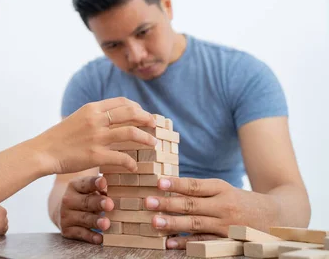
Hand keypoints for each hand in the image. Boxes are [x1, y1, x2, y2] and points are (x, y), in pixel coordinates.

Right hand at [35, 97, 156, 174]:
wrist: (43, 152)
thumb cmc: (59, 137)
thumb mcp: (77, 118)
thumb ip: (94, 116)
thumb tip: (111, 116)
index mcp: (92, 108)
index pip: (121, 102)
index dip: (137, 107)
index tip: (143, 114)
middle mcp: (96, 119)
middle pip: (130, 113)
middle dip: (146, 118)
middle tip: (154, 125)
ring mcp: (97, 137)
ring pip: (131, 133)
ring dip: (146, 138)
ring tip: (153, 143)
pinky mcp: (96, 155)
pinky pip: (121, 158)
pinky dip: (131, 162)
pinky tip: (134, 167)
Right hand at [57, 175, 114, 243]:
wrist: (62, 211)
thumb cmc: (83, 198)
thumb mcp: (88, 190)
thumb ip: (101, 190)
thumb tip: (118, 193)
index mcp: (75, 186)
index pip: (86, 183)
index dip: (94, 183)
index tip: (103, 182)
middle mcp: (68, 200)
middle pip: (86, 201)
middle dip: (98, 203)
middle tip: (109, 205)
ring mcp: (66, 216)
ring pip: (83, 218)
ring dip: (95, 221)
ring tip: (106, 223)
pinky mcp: (67, 230)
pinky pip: (81, 234)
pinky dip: (91, 237)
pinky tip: (99, 238)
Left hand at [144, 177, 279, 248]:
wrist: (276, 216)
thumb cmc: (241, 200)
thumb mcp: (224, 189)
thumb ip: (200, 190)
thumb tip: (168, 188)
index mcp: (221, 188)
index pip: (194, 185)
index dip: (176, 184)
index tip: (158, 182)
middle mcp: (223, 205)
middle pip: (191, 204)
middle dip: (168, 204)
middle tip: (148, 202)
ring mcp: (225, 224)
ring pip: (195, 223)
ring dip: (173, 223)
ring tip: (154, 222)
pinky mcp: (227, 240)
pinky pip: (203, 241)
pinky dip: (186, 242)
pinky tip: (170, 242)